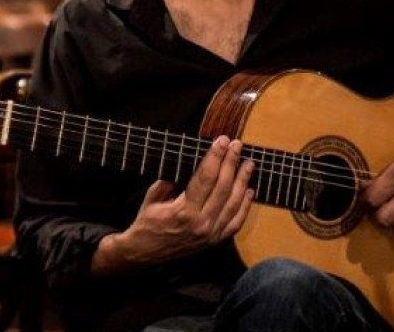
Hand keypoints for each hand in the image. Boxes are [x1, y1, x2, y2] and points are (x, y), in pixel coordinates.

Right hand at [94, 136, 254, 274]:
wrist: (144, 252)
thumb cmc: (147, 222)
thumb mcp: (152, 197)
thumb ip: (170, 181)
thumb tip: (189, 163)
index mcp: (184, 210)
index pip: (206, 177)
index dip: (216, 156)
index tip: (222, 141)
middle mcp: (201, 223)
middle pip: (223, 187)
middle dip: (231, 163)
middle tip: (237, 145)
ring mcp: (211, 233)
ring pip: (234, 203)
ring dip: (242, 181)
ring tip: (248, 163)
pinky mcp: (215, 240)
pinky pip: (236, 222)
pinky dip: (245, 206)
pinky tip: (248, 190)